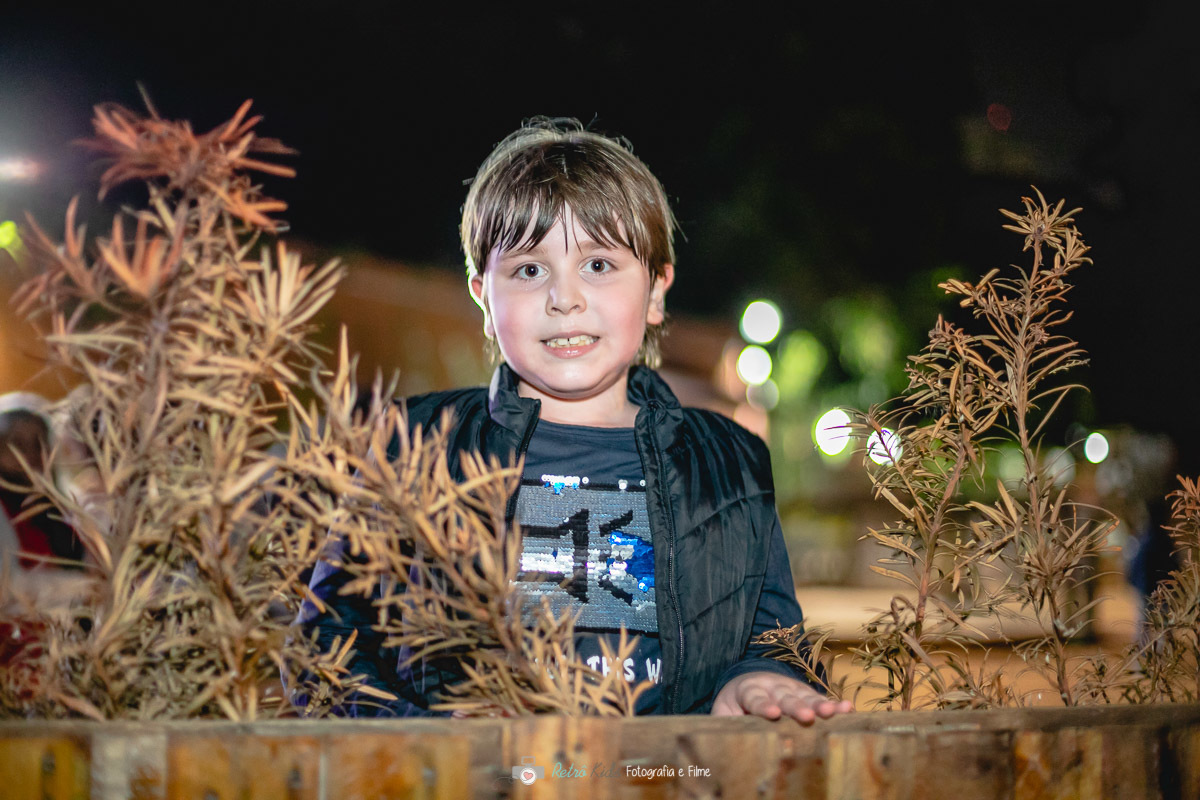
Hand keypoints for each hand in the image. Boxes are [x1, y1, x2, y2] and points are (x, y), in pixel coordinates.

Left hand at [711, 671, 851, 723]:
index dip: (763, 705)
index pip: (755, 697)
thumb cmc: (734, 705)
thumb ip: (723, 723)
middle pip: (784, 697)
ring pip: (805, 696)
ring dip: (819, 704)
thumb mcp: (722, 712)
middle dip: (795, 706)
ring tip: (831, 712)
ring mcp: (791, 688)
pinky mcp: (805, 694)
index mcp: (748, 690)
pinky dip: (834, 704)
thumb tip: (718, 741)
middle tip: (805, 715)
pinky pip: (820, 699)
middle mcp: (772, 686)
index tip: (771, 713)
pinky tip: (848, 709)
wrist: (747, 683)